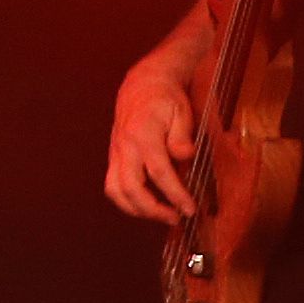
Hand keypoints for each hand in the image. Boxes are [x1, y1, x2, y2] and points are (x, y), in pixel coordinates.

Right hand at [104, 54, 207, 222]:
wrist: (142, 84)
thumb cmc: (165, 99)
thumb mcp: (181, 112)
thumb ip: (181, 136)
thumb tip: (185, 156)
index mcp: (143, 135)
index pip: (159, 173)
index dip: (175, 195)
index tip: (190, 209)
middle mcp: (125, 146)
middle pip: (131, 187)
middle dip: (153, 209)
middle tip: (176, 218)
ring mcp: (116, 153)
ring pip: (115, 190)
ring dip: (136, 209)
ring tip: (160, 215)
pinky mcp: (114, 157)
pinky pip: (113, 185)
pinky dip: (128, 201)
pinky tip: (146, 205)